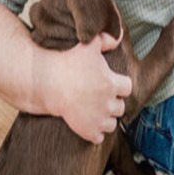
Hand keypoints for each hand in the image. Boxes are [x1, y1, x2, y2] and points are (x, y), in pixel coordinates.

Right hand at [50, 29, 132, 143]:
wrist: (46, 83)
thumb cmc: (68, 62)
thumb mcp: (88, 46)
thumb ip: (106, 39)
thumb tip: (119, 36)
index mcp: (112, 84)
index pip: (127, 88)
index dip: (120, 86)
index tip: (109, 83)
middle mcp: (109, 102)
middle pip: (121, 107)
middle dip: (112, 103)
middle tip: (99, 98)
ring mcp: (98, 118)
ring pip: (112, 124)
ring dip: (106, 119)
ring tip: (95, 112)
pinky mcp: (87, 130)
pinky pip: (99, 137)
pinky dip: (95, 133)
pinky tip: (87, 124)